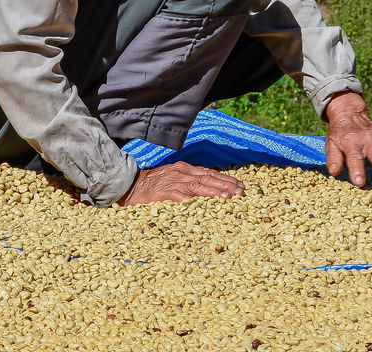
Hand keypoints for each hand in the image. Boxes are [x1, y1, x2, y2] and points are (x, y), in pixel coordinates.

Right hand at [116, 161, 245, 205]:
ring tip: (228, 196)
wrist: (130, 185)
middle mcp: (181, 173)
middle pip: (208, 177)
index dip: (225, 179)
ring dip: (214, 190)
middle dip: (226, 184)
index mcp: (184, 170)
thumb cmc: (153, 186)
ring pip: (197, 185)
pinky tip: (203, 202)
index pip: (209, 173)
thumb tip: (209, 191)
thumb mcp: (174, 180)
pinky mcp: (163, 192)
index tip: (240, 186)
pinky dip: (192, 198)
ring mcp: (173, 181)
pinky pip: (179, 195)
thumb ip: (189, 183)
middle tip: (241, 192)